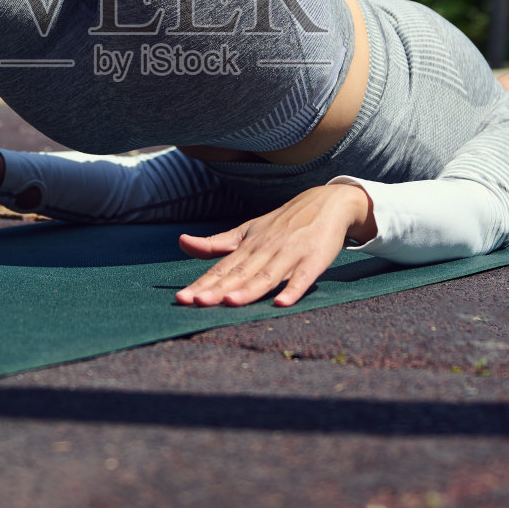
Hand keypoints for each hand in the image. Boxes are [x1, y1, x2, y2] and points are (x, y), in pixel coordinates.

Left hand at [174, 183, 375, 307]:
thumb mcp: (247, 232)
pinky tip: (282, 303)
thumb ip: (216, 244)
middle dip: (218, 289)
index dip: (202, 283)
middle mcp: (265, 249)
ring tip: (230, 302)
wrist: (326, 204)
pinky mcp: (314, 260)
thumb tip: (182, 242)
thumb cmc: (281, 225)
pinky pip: (303, 277)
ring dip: (249, 290)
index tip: (182, 298)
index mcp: (248, 245)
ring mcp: (290, 254)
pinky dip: (293, 289)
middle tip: (197, 303)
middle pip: (239, 274)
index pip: (221, 268)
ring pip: (266, 276)